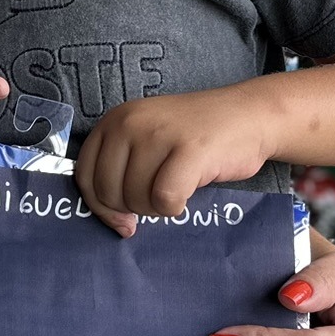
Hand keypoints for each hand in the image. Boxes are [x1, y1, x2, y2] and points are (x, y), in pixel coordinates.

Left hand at [76, 88, 270, 235]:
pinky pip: (165, 199)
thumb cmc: (196, 136)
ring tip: (178, 186)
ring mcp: (158, 134)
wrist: (249, 115)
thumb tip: (113, 220)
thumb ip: (121, 169)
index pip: (85, 175)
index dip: (100, 207)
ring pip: (136, 199)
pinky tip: (189, 191)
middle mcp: (130, 122)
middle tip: (159, 197)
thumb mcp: (148, 139)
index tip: (122, 218)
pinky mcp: (188, 150)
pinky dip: (176, 206)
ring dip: (157, 207)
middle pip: (109, 192)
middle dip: (133, 208)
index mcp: (115, 120)